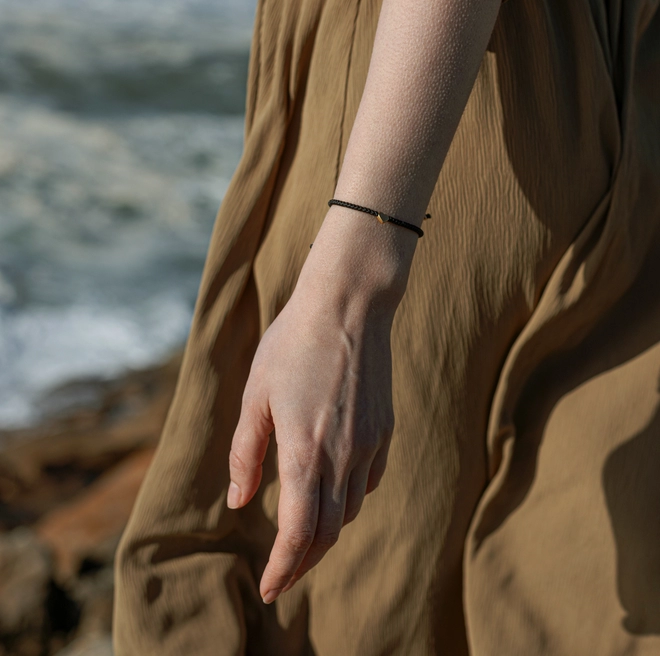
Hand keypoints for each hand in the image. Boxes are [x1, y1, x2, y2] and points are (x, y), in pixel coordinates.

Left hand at [227, 208, 413, 603]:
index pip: (299, 534)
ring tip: (301, 532)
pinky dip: (347, 499)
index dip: (284, 568)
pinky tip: (331, 488)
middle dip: (303, 562)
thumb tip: (240, 501)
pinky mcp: (384, 430)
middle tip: (282, 573)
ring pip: (349, 510)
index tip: (270, 586)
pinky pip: (367, 482)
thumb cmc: (292, 344)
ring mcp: (369, 445)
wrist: (348, 305)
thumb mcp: (255, 395)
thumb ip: (246, 453)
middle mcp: (342, 457)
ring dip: (324, 530)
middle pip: (327, 533)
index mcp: (304, 452)